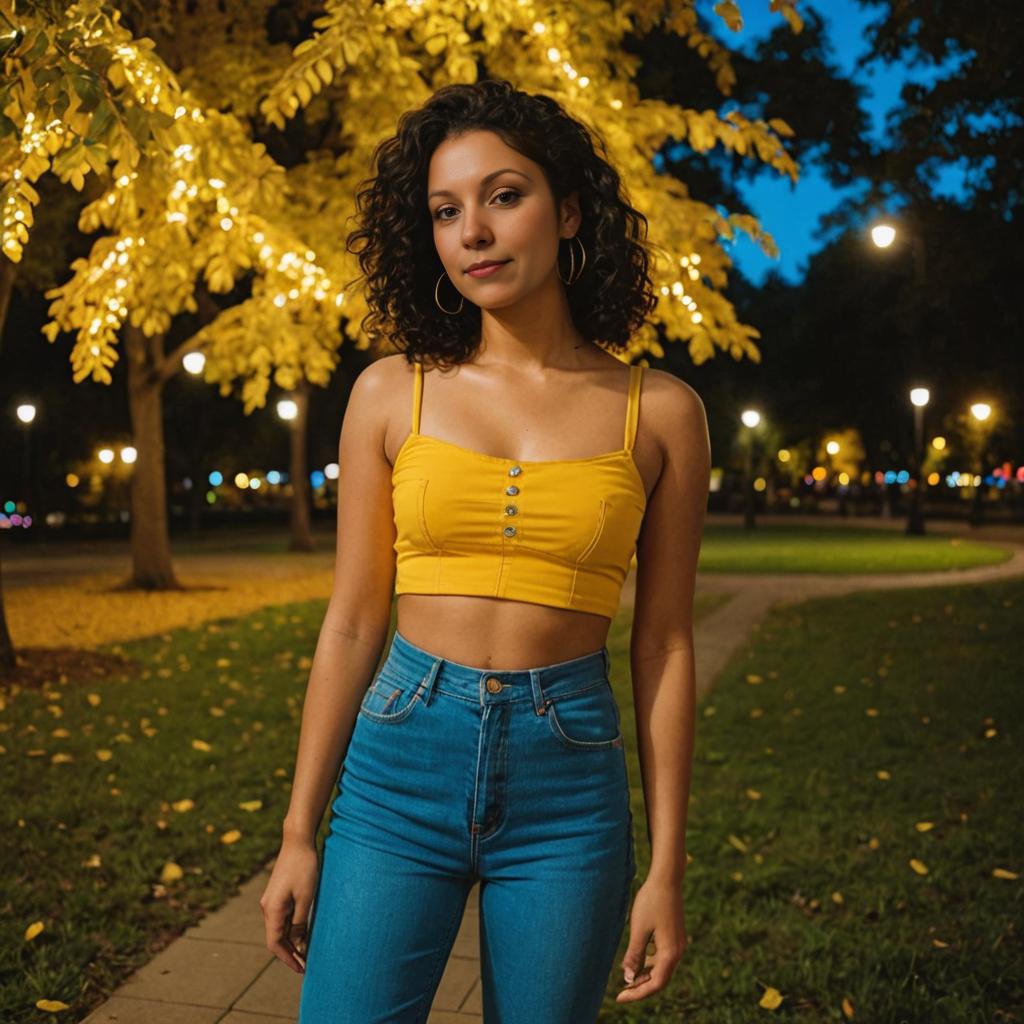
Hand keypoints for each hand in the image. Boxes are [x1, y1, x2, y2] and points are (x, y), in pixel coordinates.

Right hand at [259, 837, 320, 973]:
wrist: (297, 841)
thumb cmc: (304, 867)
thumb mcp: (306, 897)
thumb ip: (300, 922)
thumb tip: (297, 944)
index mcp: (272, 910)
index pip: (275, 944)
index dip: (287, 958)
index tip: (301, 969)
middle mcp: (267, 907)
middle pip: (276, 938)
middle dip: (290, 953)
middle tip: (306, 965)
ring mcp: (271, 900)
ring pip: (279, 928)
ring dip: (291, 941)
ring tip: (307, 952)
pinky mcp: (277, 894)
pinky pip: (282, 917)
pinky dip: (291, 928)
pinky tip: (304, 932)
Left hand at [615, 877, 686, 1002]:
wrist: (666, 879)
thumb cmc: (651, 901)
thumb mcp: (639, 929)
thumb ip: (634, 955)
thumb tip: (628, 979)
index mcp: (670, 953)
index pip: (655, 984)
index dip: (637, 993)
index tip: (619, 996)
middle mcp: (678, 952)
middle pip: (660, 980)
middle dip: (641, 988)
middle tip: (621, 992)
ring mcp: (678, 944)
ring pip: (662, 969)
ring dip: (646, 976)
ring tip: (628, 978)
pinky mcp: (675, 936)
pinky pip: (663, 958)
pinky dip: (650, 964)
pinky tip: (638, 959)